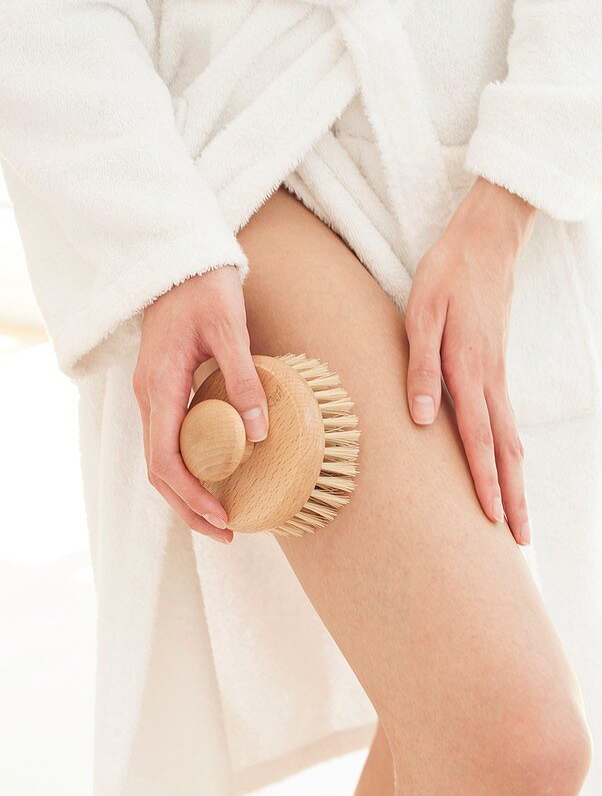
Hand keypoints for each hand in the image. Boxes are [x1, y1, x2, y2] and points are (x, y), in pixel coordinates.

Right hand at [133, 265, 268, 543]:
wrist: (180, 260)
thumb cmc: (204, 289)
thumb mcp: (230, 329)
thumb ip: (243, 379)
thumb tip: (259, 433)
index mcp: (159, 387)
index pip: (166, 460)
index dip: (192, 496)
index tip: (222, 519)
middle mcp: (148, 398)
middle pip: (158, 472)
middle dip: (189, 508)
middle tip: (227, 534)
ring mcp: (152, 397)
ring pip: (161, 461)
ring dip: (186, 494)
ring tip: (221, 518)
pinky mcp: (163, 393)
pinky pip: (169, 443)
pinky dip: (188, 470)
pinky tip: (216, 479)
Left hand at [405, 178, 535, 544]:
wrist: (486, 240)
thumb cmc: (446, 274)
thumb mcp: (421, 313)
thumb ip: (420, 367)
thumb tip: (422, 419)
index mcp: (470, 371)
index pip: (478, 439)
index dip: (484, 482)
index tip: (491, 521)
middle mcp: (491, 381)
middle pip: (506, 452)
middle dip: (512, 498)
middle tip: (520, 542)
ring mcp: (499, 377)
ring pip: (512, 441)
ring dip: (516, 482)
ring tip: (518, 519)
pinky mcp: (498, 369)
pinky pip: (507, 423)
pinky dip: (511, 455)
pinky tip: (508, 468)